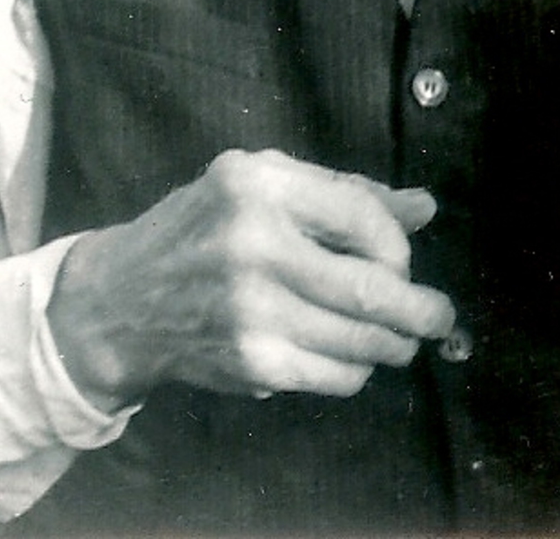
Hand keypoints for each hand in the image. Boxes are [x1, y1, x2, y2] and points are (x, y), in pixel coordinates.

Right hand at [47, 148, 456, 408]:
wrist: (120, 301)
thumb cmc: (205, 230)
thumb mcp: (265, 188)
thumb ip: (346, 195)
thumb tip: (425, 208)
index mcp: (259, 185)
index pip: (363, 217)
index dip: (398, 246)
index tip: (403, 263)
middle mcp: (253, 245)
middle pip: (369, 288)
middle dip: (419, 309)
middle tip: (438, 317)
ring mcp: (249, 309)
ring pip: (359, 339)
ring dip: (393, 344)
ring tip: (401, 340)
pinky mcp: (248, 361)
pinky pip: (332, 374)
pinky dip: (356, 370)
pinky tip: (352, 357)